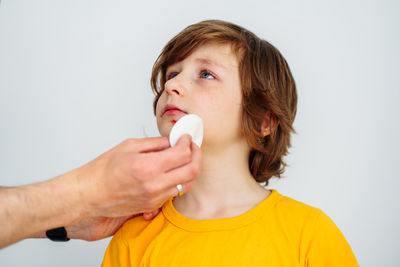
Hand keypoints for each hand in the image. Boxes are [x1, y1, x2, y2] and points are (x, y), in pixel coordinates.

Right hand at [74, 135, 200, 218]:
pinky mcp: (153, 206)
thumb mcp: (130, 146)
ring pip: (187, 184)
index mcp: (148, 167)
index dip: (188, 143)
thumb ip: (156, 143)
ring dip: (190, 169)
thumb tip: (174, 141)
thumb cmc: (103, 170)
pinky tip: (173, 171)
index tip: (185, 138)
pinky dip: (179, 180)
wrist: (90, 193)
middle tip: (191, 147)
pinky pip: (174, 193)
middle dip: (197, 156)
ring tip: (185, 159)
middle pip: (192, 171)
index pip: (183, 154)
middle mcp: (154, 185)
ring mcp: (155, 198)